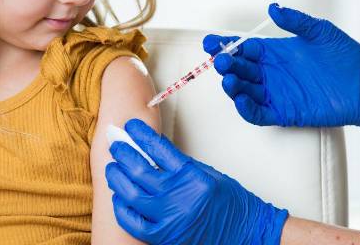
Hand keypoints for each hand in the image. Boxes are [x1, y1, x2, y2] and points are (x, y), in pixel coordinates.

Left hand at [105, 118, 287, 244]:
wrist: (246, 232)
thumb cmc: (231, 202)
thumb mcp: (208, 174)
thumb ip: (180, 167)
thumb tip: (151, 155)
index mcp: (192, 175)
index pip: (158, 148)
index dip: (140, 134)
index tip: (131, 126)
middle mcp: (179, 196)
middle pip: (139, 169)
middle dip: (123, 153)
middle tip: (116, 145)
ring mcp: (170, 218)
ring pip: (131, 194)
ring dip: (117, 178)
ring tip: (113, 168)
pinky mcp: (164, 237)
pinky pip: (133, 222)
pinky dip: (122, 208)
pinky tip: (118, 197)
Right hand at [204, 3, 359, 132]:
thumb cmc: (347, 55)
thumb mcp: (320, 31)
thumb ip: (296, 21)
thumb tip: (273, 8)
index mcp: (275, 52)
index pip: (242, 48)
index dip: (225, 45)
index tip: (211, 42)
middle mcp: (271, 73)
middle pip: (239, 69)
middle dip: (226, 65)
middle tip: (221, 61)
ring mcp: (276, 93)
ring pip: (244, 91)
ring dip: (233, 86)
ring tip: (230, 80)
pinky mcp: (285, 112)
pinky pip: (259, 113)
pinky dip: (247, 109)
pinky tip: (241, 100)